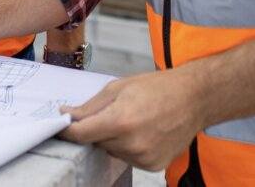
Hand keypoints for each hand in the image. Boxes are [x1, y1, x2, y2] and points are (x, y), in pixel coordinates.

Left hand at [59, 68, 203, 171]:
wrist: (194, 98)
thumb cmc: (157, 88)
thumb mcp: (117, 88)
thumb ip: (89, 107)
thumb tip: (66, 115)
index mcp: (121, 121)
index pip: (81, 134)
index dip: (66, 131)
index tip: (59, 126)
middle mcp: (132, 144)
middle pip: (96, 142)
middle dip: (96, 128)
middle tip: (112, 112)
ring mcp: (144, 158)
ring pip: (111, 150)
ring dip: (113, 138)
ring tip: (133, 119)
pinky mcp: (154, 166)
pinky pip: (128, 158)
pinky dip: (128, 147)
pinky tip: (143, 131)